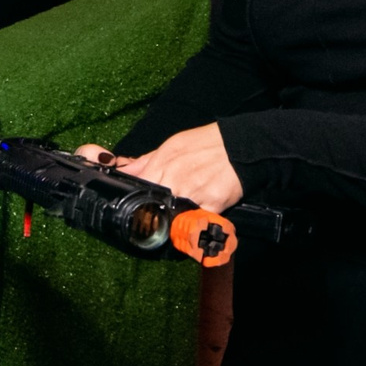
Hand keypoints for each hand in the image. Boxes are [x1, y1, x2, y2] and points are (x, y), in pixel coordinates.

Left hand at [90, 125, 242, 213]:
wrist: (240, 146)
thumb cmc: (207, 143)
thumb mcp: (173, 145)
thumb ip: (146, 161)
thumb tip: (124, 169)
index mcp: (162, 165)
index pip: (138, 189)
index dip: (138, 199)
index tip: (141, 206)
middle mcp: (175, 181)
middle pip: (154, 206)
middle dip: (155, 211)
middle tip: (161, 214)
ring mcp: (193, 194)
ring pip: (173, 217)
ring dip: (175, 219)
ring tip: (181, 216)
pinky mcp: (212, 206)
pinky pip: (197, 222)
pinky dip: (196, 222)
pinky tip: (198, 217)